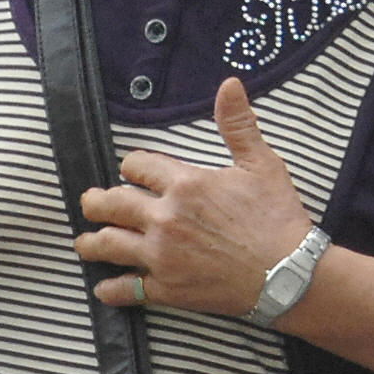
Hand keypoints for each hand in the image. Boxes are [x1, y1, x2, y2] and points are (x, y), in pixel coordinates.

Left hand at [75, 78, 314, 316]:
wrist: (288, 273)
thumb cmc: (277, 216)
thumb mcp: (262, 164)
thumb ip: (238, 124)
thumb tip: (229, 84)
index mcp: (186, 184)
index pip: (137, 166)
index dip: (132, 166)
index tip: (132, 171)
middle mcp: (165, 218)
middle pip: (112, 204)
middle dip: (96, 202)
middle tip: (90, 203)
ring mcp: (162, 256)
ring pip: (109, 246)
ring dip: (91, 242)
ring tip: (85, 242)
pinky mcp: (167, 288)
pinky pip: (126, 290)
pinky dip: (110, 288)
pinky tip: (105, 286)